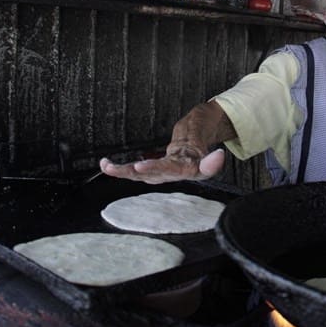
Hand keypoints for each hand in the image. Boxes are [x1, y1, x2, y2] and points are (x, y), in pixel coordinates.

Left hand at [99, 101, 234, 183]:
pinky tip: (105, 165)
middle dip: (135, 172)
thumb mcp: (208, 158)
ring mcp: (157, 174)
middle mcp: (168, 175)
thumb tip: (220, 156)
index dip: (155, 168)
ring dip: (122, 171)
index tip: (140, 166)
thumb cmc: (197, 153)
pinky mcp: (149, 171)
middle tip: (126, 167)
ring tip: (107, 166)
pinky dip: (119, 169)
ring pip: (138, 175)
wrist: (191, 151)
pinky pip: (133, 172)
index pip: (169, 170)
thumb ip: (213, 162)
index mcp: (183, 171)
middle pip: (150, 174)